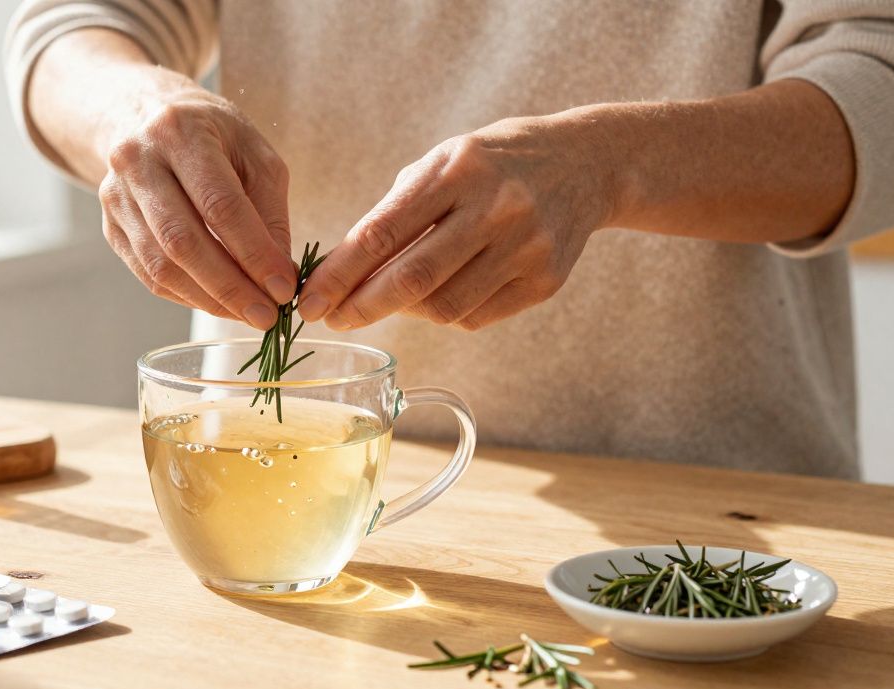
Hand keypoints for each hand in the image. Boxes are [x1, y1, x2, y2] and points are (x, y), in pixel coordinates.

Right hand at [97, 78, 295, 328]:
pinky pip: (148, 274)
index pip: (219, 205)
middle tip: (266, 316)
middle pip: (183, 241)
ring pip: (160, 265)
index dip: (254, 253)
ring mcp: (115, 196)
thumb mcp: (254, 154)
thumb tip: (279, 276)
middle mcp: (137, 161)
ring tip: (246, 314)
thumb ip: (269, 212)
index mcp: (179, 132)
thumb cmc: (213, 136)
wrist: (145, 116)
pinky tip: (218, 303)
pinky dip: (186, 296)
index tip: (284, 288)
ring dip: (208, 299)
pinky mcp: (110, 226)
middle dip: (230, 287)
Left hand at [298, 115, 616, 330]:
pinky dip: (444, 314)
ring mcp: (526, 247)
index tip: (308, 301)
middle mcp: (496, 208)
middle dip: (362, 306)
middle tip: (332, 320)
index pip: (383, 231)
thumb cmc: (490, 165)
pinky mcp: (545, 281)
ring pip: (443, 307)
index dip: (339, 273)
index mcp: (458, 170)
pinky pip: (475, 317)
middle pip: (412, 277)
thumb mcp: (441, 164)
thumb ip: (393, 214)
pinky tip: (440, 294)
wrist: (586, 163)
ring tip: (393, 297)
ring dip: (405, 312)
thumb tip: (338, 275)